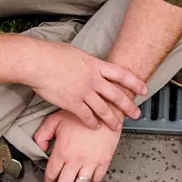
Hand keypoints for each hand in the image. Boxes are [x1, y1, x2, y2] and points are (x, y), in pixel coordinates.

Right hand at [26, 43, 146, 130]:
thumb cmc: (52, 54)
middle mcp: (93, 79)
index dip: (135, 83)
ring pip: (104, 109)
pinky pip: (86, 116)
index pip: (122, 74)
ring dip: (112, 119)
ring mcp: (84, 92)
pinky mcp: (72, 103)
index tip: (144, 89)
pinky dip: (92, 123)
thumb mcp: (77, 53)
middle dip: (129, 106)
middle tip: (136, 114)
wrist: (38, 62)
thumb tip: (90, 64)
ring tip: (117, 126)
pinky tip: (95, 127)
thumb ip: (87, 62)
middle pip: (117, 95)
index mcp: (95, 65)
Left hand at [34, 110, 121, 181]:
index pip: (51, 174)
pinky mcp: (103, 162)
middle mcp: (75, 160)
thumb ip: (42, 135)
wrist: (105, 111)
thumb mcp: (55, 120)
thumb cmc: (82, 115)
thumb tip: (39, 147)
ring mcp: (90, 163)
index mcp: (62, 151)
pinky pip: (96, 179)